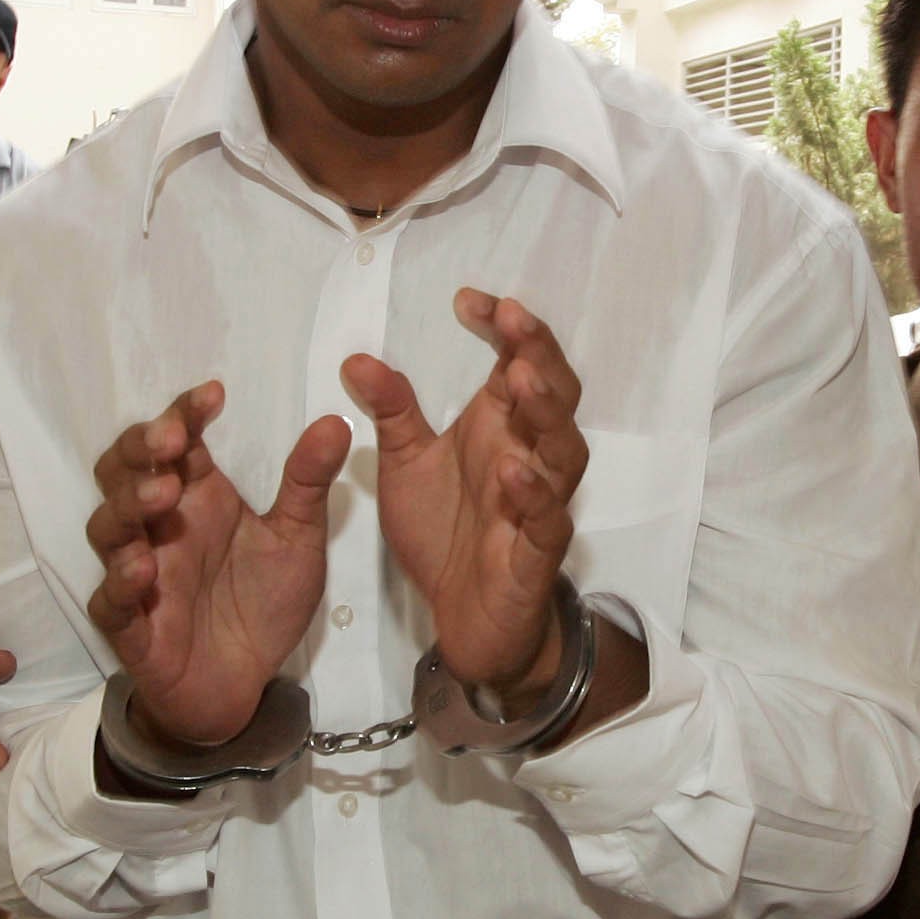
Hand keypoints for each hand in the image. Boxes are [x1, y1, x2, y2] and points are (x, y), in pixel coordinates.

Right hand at [83, 382, 348, 747]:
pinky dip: (121, 583)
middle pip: (124, 471)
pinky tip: (143, 569)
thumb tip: (336, 422)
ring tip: (162, 494)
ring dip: (129, 506)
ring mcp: (137, 574)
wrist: (244, 684)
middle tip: (172, 439)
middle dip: (140, 450)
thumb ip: (309, 483)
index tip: (214, 394)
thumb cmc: (262, 603)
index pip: (176, 441)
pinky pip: (110, 601)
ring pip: (108, 527)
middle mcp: (160, 527)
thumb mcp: (298, 539)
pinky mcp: (130, 626)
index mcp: (198, 496)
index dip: (183, 413)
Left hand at [342, 291, 586, 698]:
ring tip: (520, 379)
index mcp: (501, 426)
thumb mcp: (405, 464)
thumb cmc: (444, 532)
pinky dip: (533, 493)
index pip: (517, 361)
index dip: (505, 327)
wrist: (464, 618)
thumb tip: (355, 359)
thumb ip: (391, 412)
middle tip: (513, 318)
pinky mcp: (537, 552)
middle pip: (555, 393)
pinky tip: (511, 470)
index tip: (468, 300)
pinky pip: (548, 519)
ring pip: (565, 450)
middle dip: (539, 352)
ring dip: (546, 412)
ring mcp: (541, 502)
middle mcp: (530, 454)